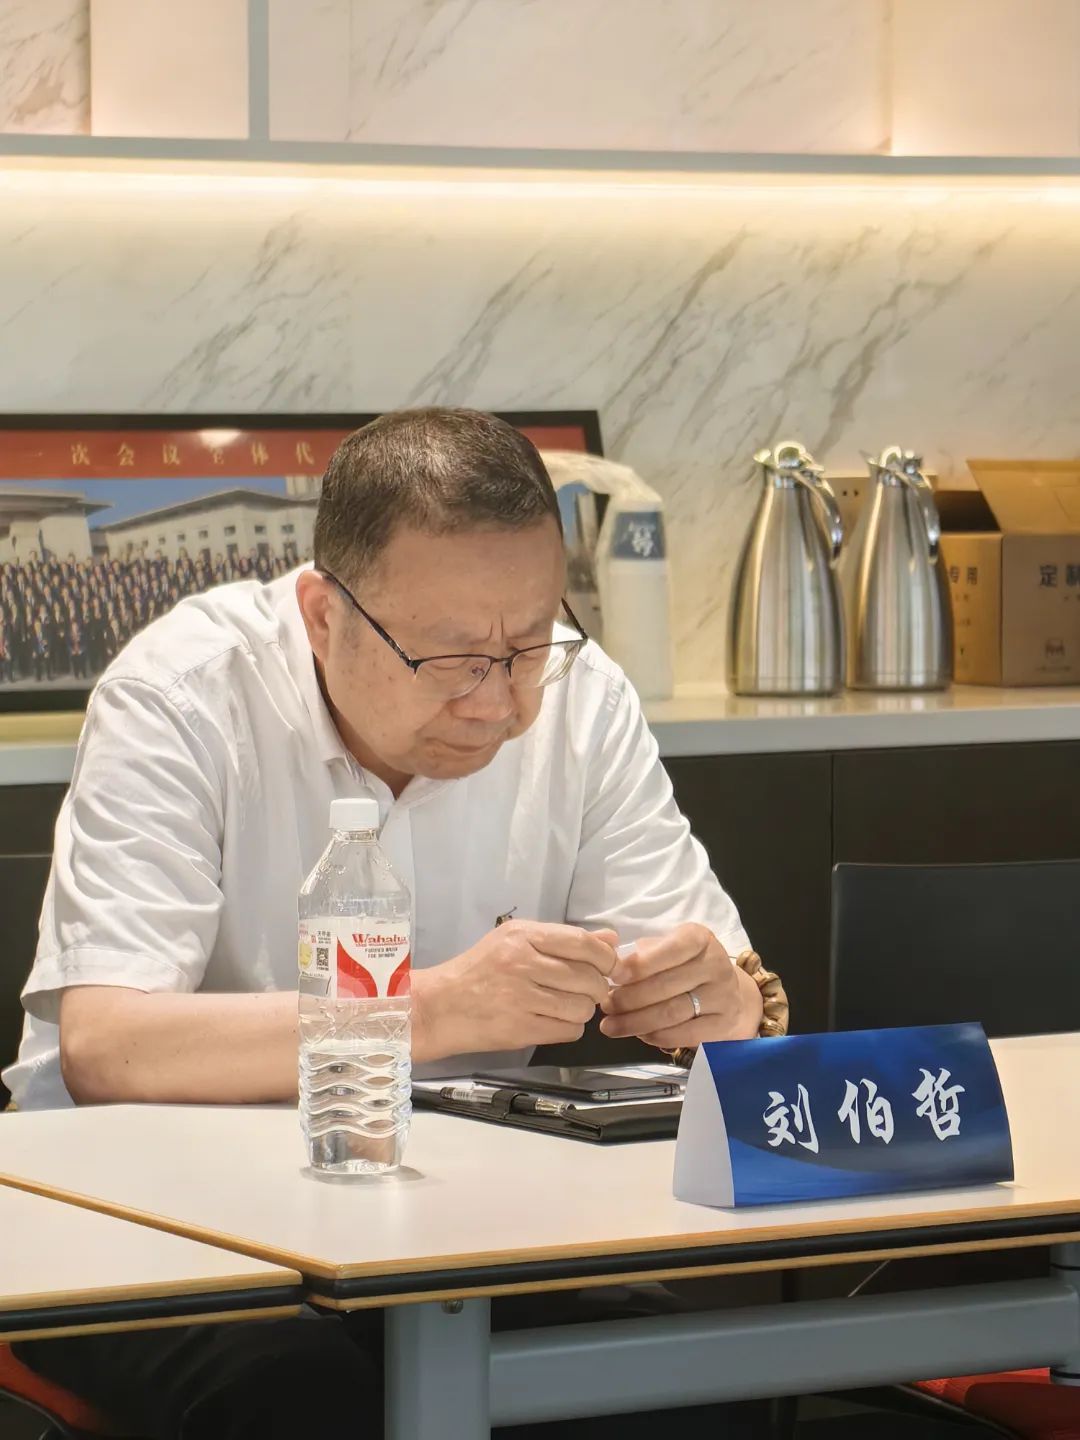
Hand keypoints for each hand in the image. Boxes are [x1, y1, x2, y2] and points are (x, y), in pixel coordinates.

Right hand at [413, 921, 617, 1061]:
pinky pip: (569, 1030)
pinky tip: (554, 1021)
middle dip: (597, 988)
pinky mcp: (521, 1029)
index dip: (605, 958)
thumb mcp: (515, 941)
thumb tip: (611, 939)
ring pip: (582, 1007)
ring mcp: (521, 998)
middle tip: (585, 991)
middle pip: (589, 978)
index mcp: (523, 936)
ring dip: (582, 1010)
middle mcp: (523, 963)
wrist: (438, 1007)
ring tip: (564, 1006)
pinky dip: (569, 1028)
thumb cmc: (478, 971)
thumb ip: (564, 939)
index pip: (583, 943)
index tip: (608, 967)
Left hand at [599, 923, 757, 1048]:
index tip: (614, 977)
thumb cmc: (688, 966)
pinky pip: (684, 1034)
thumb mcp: (670, 947)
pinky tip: (639, 1034)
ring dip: (636, 1022)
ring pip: (672, 1013)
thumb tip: (614, 965)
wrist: (730, 994)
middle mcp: (715, 964)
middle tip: (606, 1006)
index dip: (640, 965)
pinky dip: (656, 1037)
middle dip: (628, 999)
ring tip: (611, 1025)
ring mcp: (722, 996)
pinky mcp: (723, 1024)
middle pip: (665, 986)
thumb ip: (645, 953)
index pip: (670, 950)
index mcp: (699, 939)